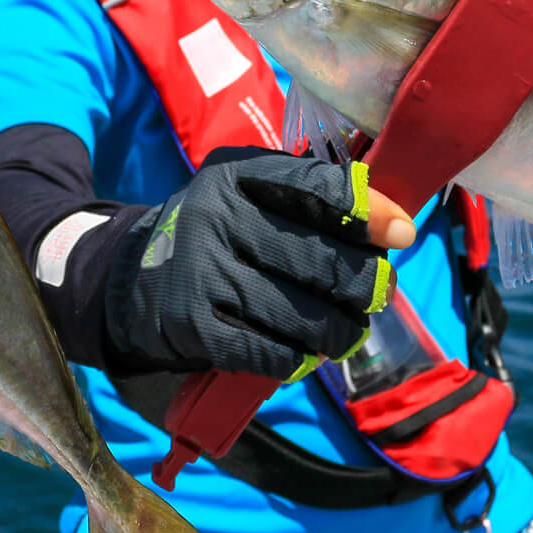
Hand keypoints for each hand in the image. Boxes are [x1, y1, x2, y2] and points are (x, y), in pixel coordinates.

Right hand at [102, 147, 414, 379]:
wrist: (129, 278)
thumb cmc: (217, 234)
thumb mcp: (249, 193)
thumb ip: (314, 198)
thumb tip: (397, 225)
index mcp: (236, 174)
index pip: (316, 186)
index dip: (367, 213)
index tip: (402, 234)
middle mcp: (216, 216)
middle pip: (319, 259)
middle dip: (364, 285)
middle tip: (375, 297)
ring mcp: (202, 271)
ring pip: (301, 314)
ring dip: (338, 331)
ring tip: (345, 333)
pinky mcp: (193, 324)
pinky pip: (269, 351)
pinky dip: (297, 358)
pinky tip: (304, 355)